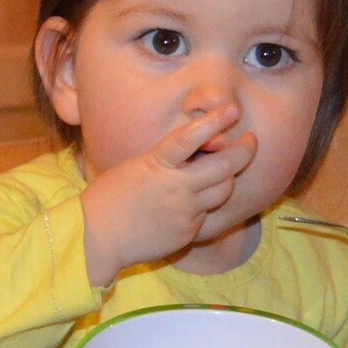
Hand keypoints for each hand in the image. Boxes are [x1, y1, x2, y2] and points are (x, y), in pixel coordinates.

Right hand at [78, 106, 259, 282]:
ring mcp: (185, 211)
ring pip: (224, 190)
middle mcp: (176, 187)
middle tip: (251, 141)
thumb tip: (195, 156)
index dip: (214, 122)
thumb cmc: (109, 197)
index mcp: (157, 164)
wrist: (97, 238)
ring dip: (228, 178)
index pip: (190, 138)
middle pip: (225, 166)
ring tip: (224, 172)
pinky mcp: (188, 232)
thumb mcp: (135, 168)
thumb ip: (166, 162)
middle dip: (244, 151)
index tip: (232, 110)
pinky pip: (208, 214)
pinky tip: (191, 204)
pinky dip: (205, 206)